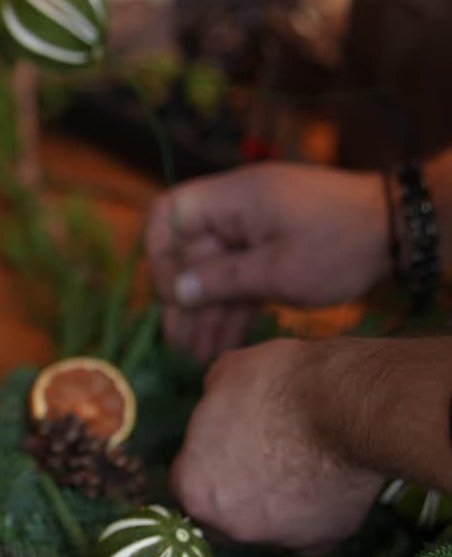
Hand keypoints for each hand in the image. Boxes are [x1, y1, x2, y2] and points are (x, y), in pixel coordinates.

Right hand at [146, 164, 388, 361]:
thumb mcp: (277, 271)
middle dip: (184, 301)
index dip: (160, 256)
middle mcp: (237, 211)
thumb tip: (177, 292)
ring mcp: (255, 230)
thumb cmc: (338, 245)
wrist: (397, 231)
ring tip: (197, 357)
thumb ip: (224, 281)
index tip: (171, 296)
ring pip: (215, 272)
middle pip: (190, 253)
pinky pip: (239, 278)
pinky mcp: (272, 250)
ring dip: (207, 313)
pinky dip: (231, 308)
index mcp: (232, 199)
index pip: (169, 215)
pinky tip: (220, 345)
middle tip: (178, 346)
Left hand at [171, 338, 384, 552]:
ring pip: (265, 529)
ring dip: (273, 506)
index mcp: (195, 489)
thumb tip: (215, 400)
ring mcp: (275, 539)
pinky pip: (308, 537)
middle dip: (232, 494)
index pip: (184, 485)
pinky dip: (313, 518)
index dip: (202, 463)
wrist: (346, 408)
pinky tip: (324, 489)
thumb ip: (212, 398)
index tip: (222, 446)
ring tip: (298, 467)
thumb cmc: (280, 387)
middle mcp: (229, 525)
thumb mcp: (228, 372)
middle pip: (221, 517)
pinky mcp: (318, 543)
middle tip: (257, 460)